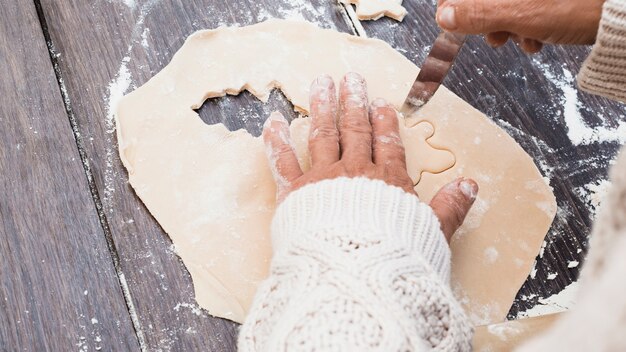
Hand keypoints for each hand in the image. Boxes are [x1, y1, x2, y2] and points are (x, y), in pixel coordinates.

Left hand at [263, 72, 478, 241]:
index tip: (381, 102)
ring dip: (323, 108)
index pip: (386, 143)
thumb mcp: (432, 233)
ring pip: (323, 135)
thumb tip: (470, 185)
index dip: (384, 121)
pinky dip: (277, 141)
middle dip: (354, 103)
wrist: (355, 274)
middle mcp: (355, 173)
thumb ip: (449, 208)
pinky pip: (284, 162)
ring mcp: (323, 180)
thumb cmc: (395, 257)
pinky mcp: (295, 194)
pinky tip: (273, 121)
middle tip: (351, 79)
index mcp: (387, 181)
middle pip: (355, 131)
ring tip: (322, 83)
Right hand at [436, 0, 604, 52]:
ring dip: (508, 26)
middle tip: (494, 38)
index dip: (453, 3)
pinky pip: (527, 6)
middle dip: (486, 19)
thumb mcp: (518, 13)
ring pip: (506, 4)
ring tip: (521, 40)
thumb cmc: (575, 5)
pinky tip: (538, 38)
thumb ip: (477, 14)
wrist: (620, 14)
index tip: (450, 22)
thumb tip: (444, 17)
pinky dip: (528, 23)